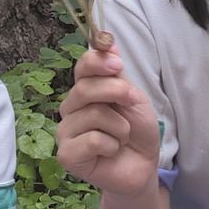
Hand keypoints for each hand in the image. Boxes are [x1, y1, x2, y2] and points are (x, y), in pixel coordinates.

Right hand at [57, 44, 160, 196]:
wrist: (143, 166)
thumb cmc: (137, 132)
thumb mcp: (132, 97)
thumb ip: (116, 74)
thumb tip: (107, 42)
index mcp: (84, 91)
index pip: (81, 66)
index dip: (98, 61)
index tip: (119, 65)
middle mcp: (70, 109)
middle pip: (85, 88)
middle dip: (117, 93)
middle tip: (132, 104)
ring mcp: (65, 132)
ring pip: (93, 114)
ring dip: (119, 126)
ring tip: (121, 137)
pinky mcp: (67, 155)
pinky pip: (92, 139)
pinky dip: (111, 144)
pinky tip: (111, 151)